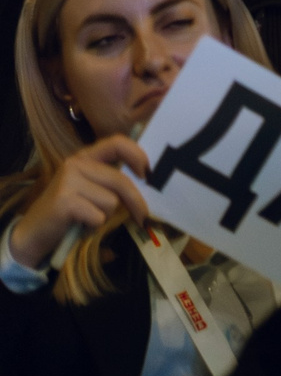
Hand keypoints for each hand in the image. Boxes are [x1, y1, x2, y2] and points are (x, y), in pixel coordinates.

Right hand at [7, 136, 154, 268]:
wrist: (35, 233)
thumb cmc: (71, 212)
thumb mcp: (92, 190)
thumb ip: (113, 181)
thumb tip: (150, 180)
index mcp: (85, 157)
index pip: (117, 143)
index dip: (138, 155)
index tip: (147, 174)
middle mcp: (75, 164)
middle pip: (120, 181)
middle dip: (135, 203)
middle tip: (141, 218)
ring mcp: (68, 180)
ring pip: (112, 201)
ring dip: (106, 216)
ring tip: (88, 218)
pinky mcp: (64, 200)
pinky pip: (99, 216)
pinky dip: (94, 226)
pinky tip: (79, 225)